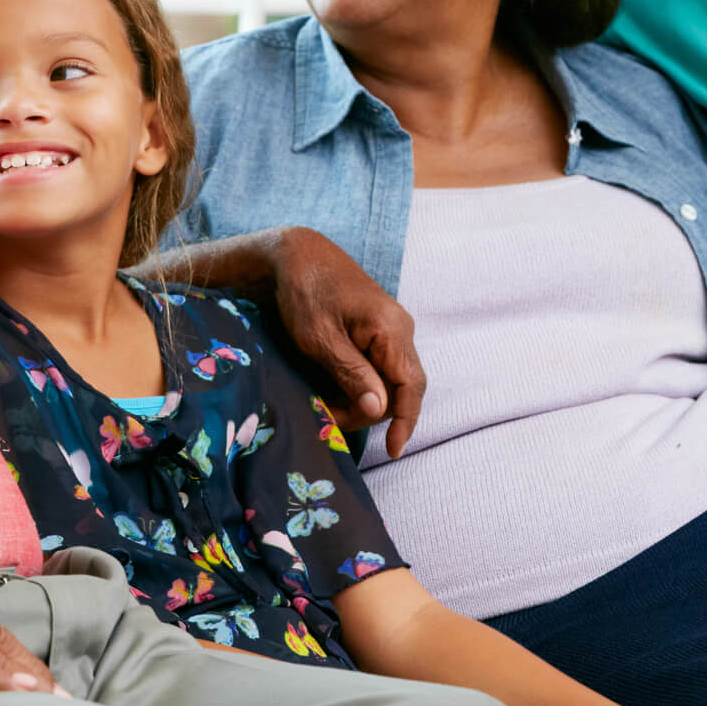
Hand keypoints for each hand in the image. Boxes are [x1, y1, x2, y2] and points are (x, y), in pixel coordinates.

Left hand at [271, 227, 425, 457]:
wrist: (295, 253)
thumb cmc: (304, 291)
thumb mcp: (320, 338)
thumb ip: (352, 374)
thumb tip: (379, 410)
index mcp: (391, 329)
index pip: (411, 386)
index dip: (405, 422)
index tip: (394, 452)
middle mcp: (400, 328)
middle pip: (401, 387)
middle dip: (370, 411)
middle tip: (328, 417)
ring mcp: (391, 328)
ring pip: (389, 379)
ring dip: (361, 398)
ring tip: (325, 404)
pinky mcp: (378, 329)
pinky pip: (378, 366)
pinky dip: (359, 383)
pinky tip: (333, 389)